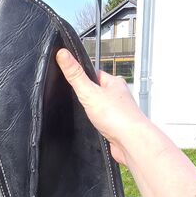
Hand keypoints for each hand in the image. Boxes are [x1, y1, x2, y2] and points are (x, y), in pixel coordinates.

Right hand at [55, 49, 144, 164]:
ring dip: (91, 112)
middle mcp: (118, 96)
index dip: (81, 76)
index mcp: (114, 83)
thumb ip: (75, 75)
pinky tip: (92, 128)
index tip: (71, 78)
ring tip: (85, 115)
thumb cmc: (118, 117)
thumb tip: (63, 54)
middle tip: (77, 100)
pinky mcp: (116, 127)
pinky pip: (102, 123)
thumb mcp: (89, 92)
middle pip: (96, 91)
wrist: (132, 142)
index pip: (94, 74)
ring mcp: (118, 112)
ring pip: (100, 108)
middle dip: (86, 97)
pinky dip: (96, 125)